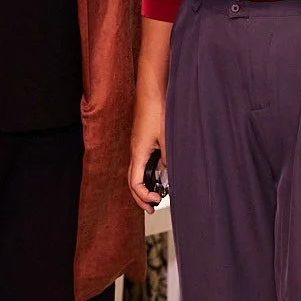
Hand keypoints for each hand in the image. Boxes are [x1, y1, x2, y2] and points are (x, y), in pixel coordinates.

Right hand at [127, 98, 166, 213]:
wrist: (151, 92)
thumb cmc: (157, 111)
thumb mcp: (166, 138)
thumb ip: (168, 158)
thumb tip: (169, 172)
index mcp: (138, 153)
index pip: (134, 183)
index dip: (143, 196)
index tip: (156, 202)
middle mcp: (135, 151)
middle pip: (132, 181)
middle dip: (140, 197)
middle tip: (152, 208)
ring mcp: (138, 146)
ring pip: (136, 171)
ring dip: (144, 185)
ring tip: (156, 194)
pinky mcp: (142, 140)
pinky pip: (142, 162)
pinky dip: (148, 172)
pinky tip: (160, 174)